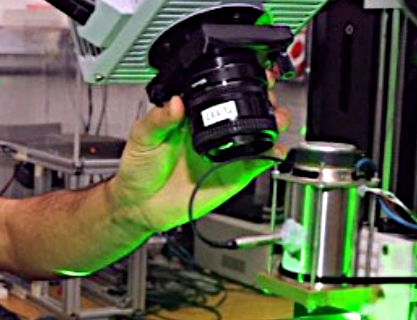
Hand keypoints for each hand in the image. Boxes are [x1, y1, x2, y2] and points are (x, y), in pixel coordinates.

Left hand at [109, 77, 290, 232]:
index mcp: (192, 116)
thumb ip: (158, 119)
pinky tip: (274, 149)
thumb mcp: (142, 136)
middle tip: (269, 96)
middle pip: (247, 109)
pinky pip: (257, 162)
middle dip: (264, 99)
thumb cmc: (139, 167)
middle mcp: (212, 130)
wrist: (141, 203)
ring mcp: (225, 151)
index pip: (219, 93)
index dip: (237, 81)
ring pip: (258, 133)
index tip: (248, 74)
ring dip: (273, 123)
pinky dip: (271, 156)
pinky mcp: (232, 174)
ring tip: (277, 118)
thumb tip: (175, 102)